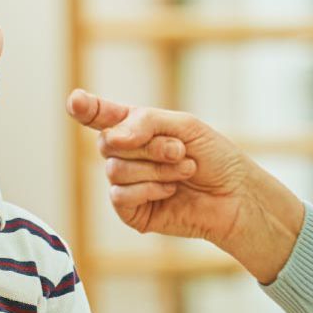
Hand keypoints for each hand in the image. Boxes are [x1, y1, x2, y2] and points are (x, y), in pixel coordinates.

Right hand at [66, 89, 304, 282]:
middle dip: (148, 144)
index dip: (86, 108)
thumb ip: (144, 123)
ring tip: (183, 170)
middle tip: (180, 149)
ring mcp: (126, 183)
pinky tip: (171, 192)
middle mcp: (126, 154)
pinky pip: (119, 195)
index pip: (101, 115)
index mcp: (136, 127)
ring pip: (115, 169)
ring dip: (156, 168)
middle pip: (108, 141)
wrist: (236, 195)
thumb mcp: (183, 125)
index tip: (76, 100)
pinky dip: (149, 189)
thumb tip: (110, 140)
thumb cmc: (215, 157)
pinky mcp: (130, 211)